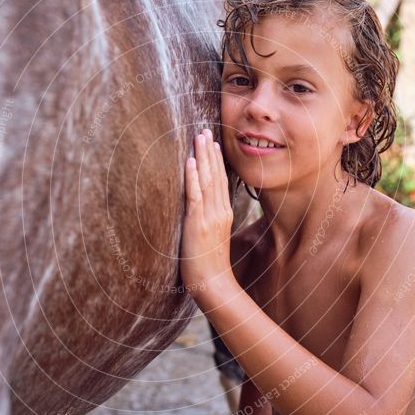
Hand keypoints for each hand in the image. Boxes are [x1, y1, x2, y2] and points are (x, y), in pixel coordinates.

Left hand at [180, 128, 234, 297]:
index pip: (222, 181)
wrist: (213, 284)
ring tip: (199, 136)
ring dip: (203, 156)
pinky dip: (193, 177)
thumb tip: (202, 214)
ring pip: (207, 180)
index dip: (217, 161)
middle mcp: (219, 211)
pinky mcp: (197, 223)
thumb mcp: (213, 238)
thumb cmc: (210, 266)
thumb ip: (210, 222)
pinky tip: (190, 161)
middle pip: (216, 175)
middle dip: (210, 151)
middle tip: (206, 130)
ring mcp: (209, 216)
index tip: (214, 142)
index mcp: (224, 214)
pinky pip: (195, 195)